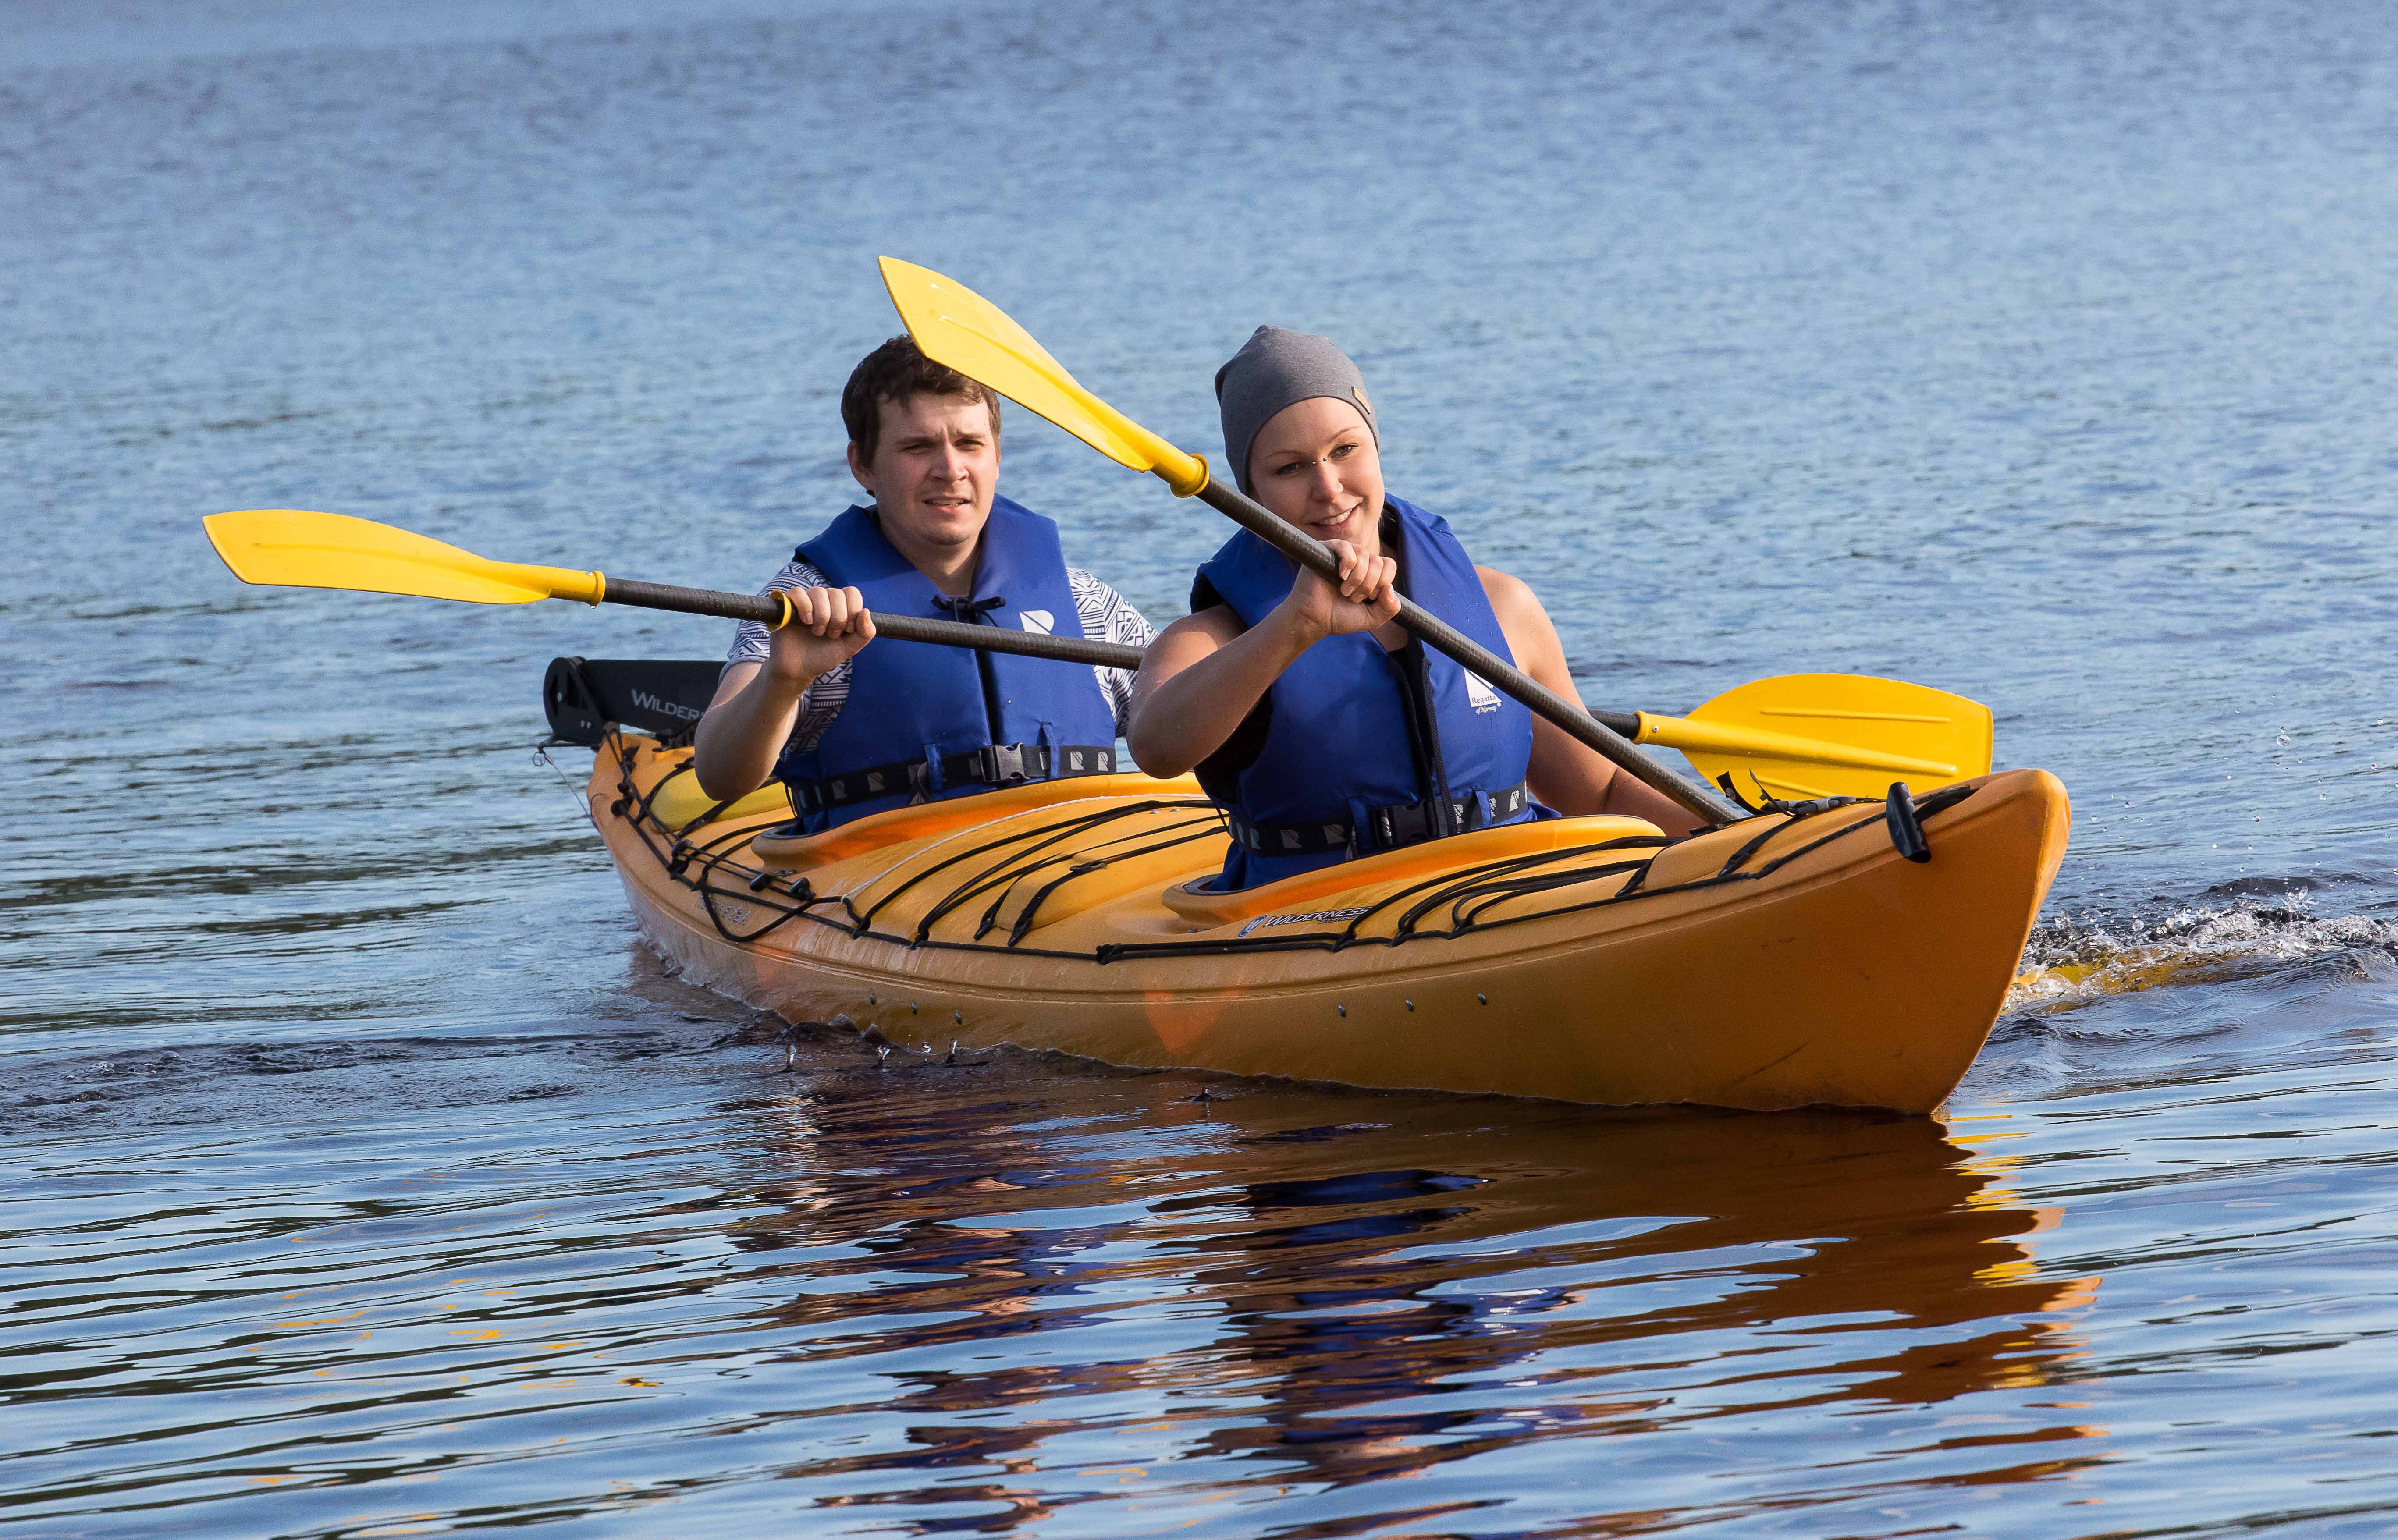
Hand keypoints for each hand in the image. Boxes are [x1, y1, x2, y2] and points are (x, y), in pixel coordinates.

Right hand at [766, 586, 874, 683]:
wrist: (800, 669)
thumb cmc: (824, 655)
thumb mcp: (850, 647)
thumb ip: (865, 632)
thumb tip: (866, 611)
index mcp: (840, 606)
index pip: (852, 592)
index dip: (852, 611)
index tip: (847, 630)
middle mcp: (824, 600)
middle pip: (837, 593)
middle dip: (838, 619)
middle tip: (831, 635)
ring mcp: (806, 600)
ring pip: (819, 592)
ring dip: (822, 616)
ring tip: (817, 632)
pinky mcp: (788, 604)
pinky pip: (798, 592)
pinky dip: (805, 607)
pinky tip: (806, 622)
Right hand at [1277, 539, 1400, 642]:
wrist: (1314, 620)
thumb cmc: (1340, 618)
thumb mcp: (1373, 618)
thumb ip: (1390, 608)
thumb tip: (1390, 587)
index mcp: (1370, 571)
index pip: (1389, 564)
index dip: (1383, 582)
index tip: (1369, 599)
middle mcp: (1358, 560)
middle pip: (1378, 561)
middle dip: (1369, 585)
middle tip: (1353, 598)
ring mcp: (1342, 554)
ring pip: (1364, 555)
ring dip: (1358, 579)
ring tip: (1345, 592)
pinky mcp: (1326, 551)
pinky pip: (1346, 547)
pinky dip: (1348, 564)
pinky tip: (1341, 577)